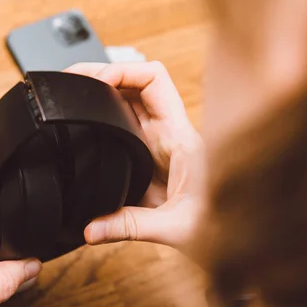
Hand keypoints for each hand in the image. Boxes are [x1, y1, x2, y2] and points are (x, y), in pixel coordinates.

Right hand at [65, 62, 204, 250]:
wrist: (234, 235)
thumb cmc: (219, 224)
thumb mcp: (174, 228)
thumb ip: (131, 226)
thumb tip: (91, 229)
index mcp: (180, 137)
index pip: (155, 80)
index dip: (124, 71)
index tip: (97, 83)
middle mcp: (170, 133)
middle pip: (135, 83)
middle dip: (103, 75)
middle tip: (72, 83)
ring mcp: (159, 142)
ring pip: (129, 100)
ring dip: (103, 93)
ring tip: (73, 95)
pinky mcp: (150, 156)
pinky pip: (126, 123)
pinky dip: (105, 114)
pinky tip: (87, 120)